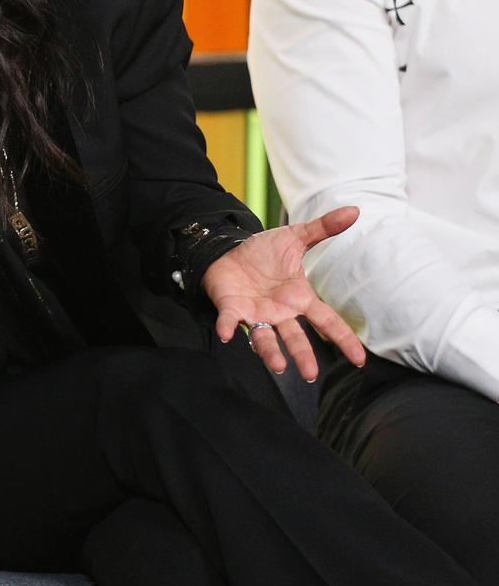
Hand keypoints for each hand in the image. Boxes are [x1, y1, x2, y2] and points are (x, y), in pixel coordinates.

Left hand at [205, 205, 365, 379]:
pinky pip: (230, 321)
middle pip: (296, 337)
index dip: (343, 339)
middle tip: (311, 375)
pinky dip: (228, 327)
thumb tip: (354, 210)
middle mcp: (280, 312)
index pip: (327, 321)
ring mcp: (256, 313)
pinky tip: (227, 334)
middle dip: (303, 355)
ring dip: (270, 352)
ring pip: (265, 337)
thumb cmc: (263, 252)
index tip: (359, 361)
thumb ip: (322, 228)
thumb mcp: (294, 237)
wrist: (228, 251)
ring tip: (279, 367)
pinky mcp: (231, 309)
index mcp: (299, 298)